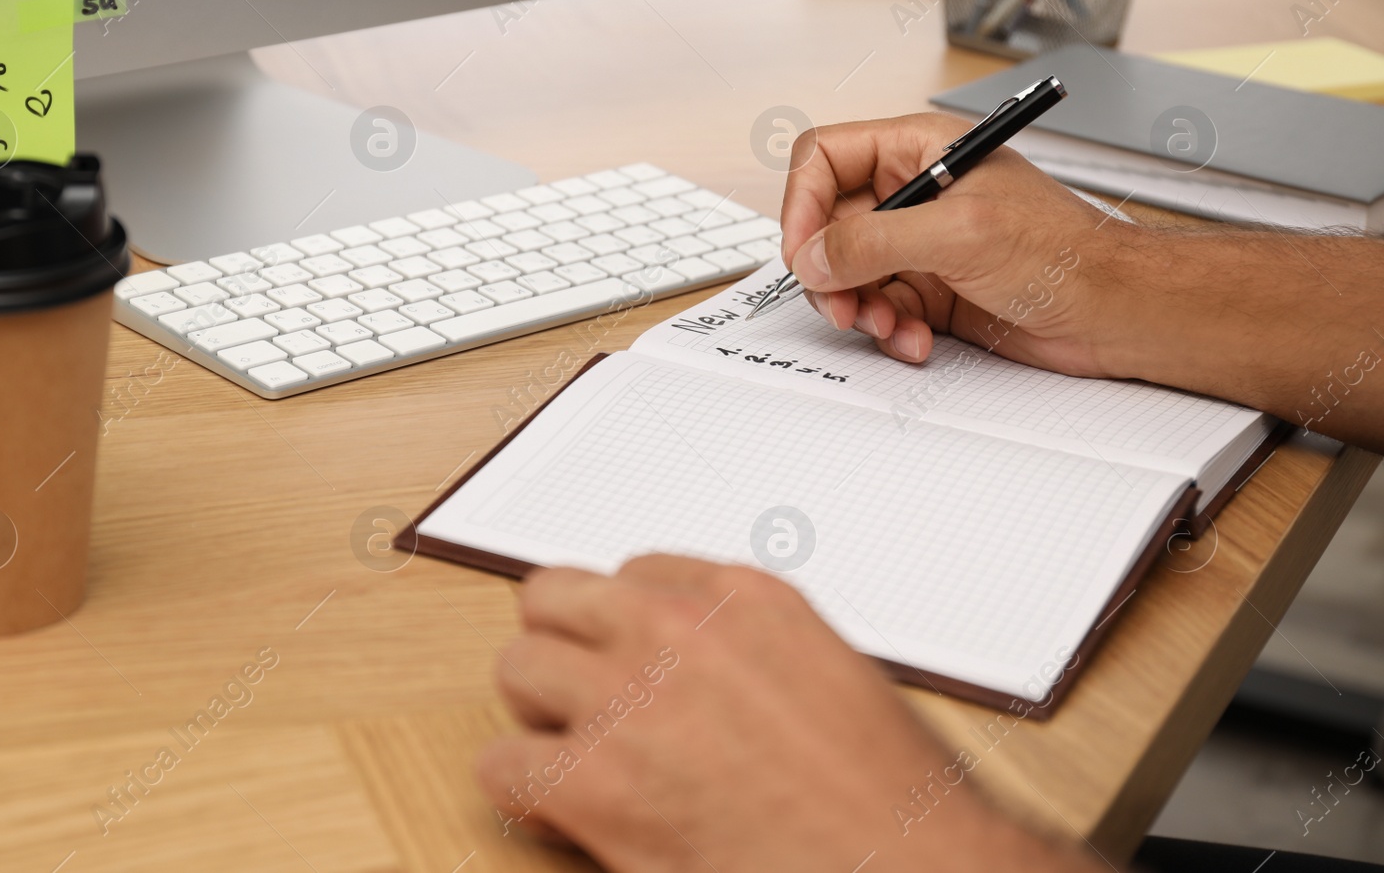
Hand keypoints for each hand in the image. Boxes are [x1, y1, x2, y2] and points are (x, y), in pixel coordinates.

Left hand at [477, 556, 1098, 872]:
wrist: (910, 869)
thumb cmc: (892, 796)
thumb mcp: (834, 670)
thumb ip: (749, 645)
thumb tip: (701, 660)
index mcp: (742, 596)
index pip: (633, 572)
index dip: (625, 625)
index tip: (628, 654)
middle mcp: (675, 630)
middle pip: (555, 598)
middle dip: (564, 647)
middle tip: (580, 693)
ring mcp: (630, 699)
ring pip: (517, 668)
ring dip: (539, 711)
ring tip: (574, 750)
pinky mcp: (597, 780)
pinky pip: (503, 763)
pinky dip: (523, 789)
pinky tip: (560, 806)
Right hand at [779, 112, 1132, 376]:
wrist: (1116, 311)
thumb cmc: (1067, 253)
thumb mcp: (960, 234)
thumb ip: (874, 241)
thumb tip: (813, 256)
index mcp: (919, 150)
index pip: (825, 159)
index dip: (802, 205)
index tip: (805, 254)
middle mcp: (914, 194)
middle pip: (828, 225)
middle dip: (830, 272)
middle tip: (843, 306)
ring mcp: (920, 245)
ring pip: (848, 275)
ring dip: (859, 308)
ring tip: (888, 326)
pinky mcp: (931, 291)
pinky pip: (880, 309)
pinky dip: (889, 331)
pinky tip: (916, 340)